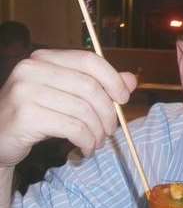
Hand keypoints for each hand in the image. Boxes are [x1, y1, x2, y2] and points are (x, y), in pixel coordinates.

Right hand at [0, 49, 136, 166]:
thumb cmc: (37, 114)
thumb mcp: (68, 95)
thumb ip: (99, 85)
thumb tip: (132, 80)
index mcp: (44, 58)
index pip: (89, 60)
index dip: (113, 79)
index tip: (124, 99)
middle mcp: (32, 69)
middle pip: (90, 87)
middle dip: (108, 112)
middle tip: (110, 130)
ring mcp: (25, 91)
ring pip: (83, 110)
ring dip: (98, 131)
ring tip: (97, 142)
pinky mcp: (25, 115)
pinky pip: (72, 127)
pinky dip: (86, 141)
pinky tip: (85, 149)